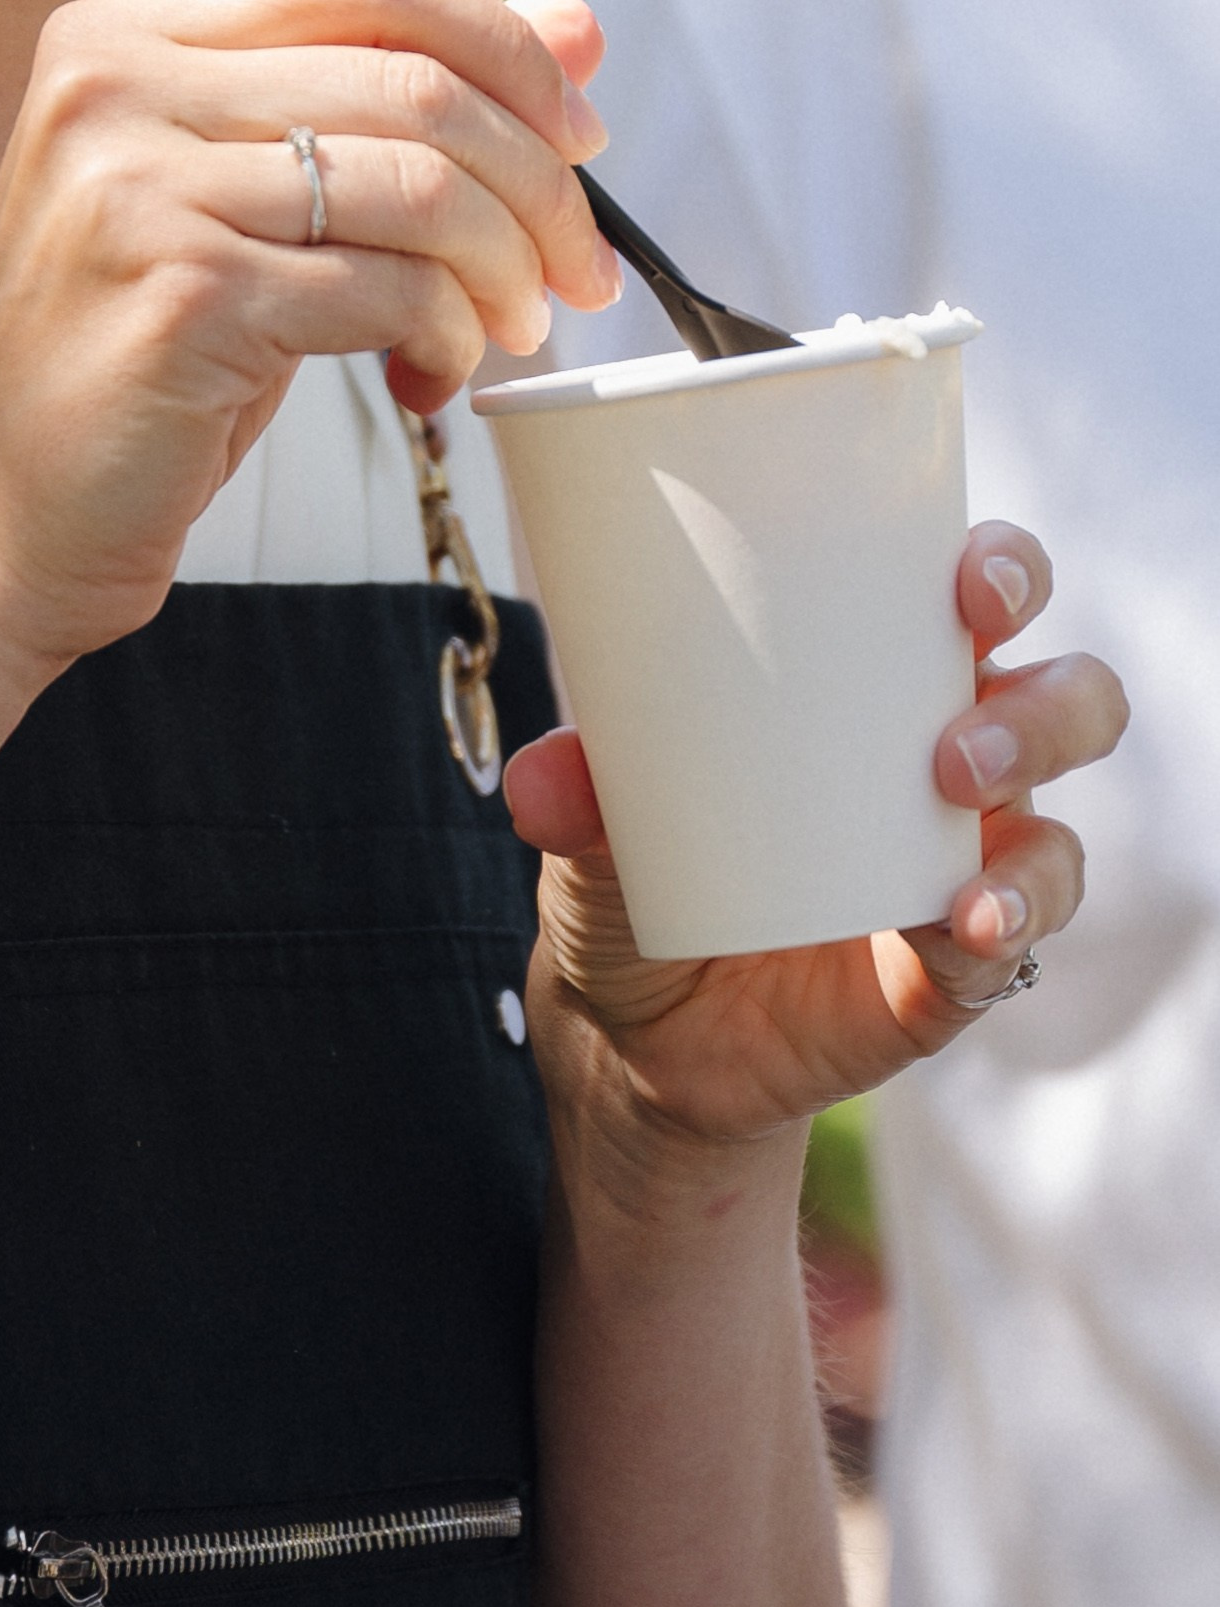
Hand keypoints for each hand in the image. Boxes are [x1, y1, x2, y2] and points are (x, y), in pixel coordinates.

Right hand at [0, 0, 620, 664]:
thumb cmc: (137, 363)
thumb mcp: (264, 207)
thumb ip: (393, 103)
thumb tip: (578, 23)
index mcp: (121, 33)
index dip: (502, 42)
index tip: (577, 136)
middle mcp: (113, 84)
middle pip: (412, 77)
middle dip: (537, 177)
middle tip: (578, 267)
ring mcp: (135, 184)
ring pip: (418, 180)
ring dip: (503, 266)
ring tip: (509, 329)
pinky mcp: (179, 290)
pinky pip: (387, 285)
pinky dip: (447, 334)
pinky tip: (430, 376)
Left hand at [503, 524, 1128, 1155]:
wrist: (633, 1034)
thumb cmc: (637, 874)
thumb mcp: (594, 826)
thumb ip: (577, 792)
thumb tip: (543, 781)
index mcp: (878, 689)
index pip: (978, 602)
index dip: (1007, 571)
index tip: (974, 573)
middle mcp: (947, 768)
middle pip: (1063, 704)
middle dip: (1042, 702)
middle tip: (957, 733)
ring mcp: (961, 872)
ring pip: (1056, 828)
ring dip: (1026, 814)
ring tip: (954, 801)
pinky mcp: (951, 973)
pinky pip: (1009, 944)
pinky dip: (1001, 922)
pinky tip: (965, 921)